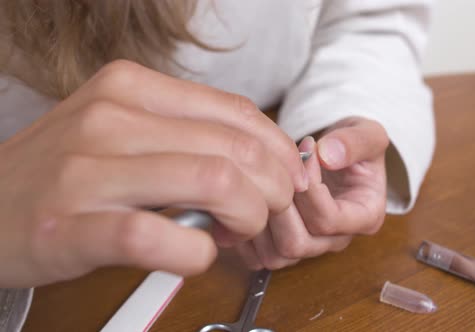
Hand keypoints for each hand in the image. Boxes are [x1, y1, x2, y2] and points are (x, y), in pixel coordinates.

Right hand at [0, 60, 306, 286]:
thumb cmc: (65, 172)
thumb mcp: (121, 129)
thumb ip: (185, 135)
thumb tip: (259, 160)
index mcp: (130, 87)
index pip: (236, 112)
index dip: (277, 150)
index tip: (287, 177)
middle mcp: (110, 118)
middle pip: (234, 150)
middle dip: (273, 189)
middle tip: (268, 211)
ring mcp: (88, 170)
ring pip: (212, 182)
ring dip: (247, 217)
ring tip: (237, 231)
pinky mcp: (72, 226)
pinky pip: (160, 237)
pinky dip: (197, 253)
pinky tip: (197, 253)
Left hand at [235, 117, 388, 268]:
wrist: (336, 152)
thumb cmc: (353, 145)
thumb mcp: (367, 133)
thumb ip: (355, 141)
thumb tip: (328, 156)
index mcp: (365, 217)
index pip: (328, 220)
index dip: (308, 187)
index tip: (305, 152)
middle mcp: (337, 240)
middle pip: (298, 243)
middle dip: (279, 204)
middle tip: (276, 168)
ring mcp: (310, 247)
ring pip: (275, 254)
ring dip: (261, 216)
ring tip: (264, 180)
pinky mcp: (284, 248)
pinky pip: (257, 257)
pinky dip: (247, 230)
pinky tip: (251, 195)